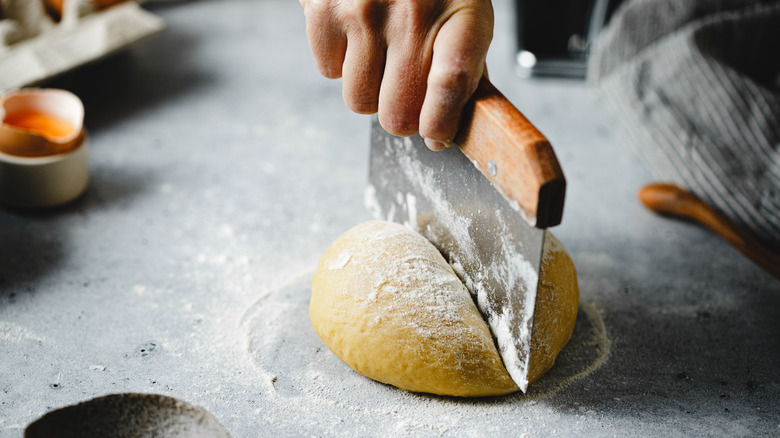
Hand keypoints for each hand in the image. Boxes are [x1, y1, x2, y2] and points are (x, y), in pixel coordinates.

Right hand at [300, 0, 493, 149]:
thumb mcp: (466, 12)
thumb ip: (463, 68)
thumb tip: (445, 129)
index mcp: (460, 13)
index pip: (451, 80)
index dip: (441, 120)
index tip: (436, 136)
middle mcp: (411, 12)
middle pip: (396, 114)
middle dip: (400, 113)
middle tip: (404, 89)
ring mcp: (363, 10)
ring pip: (358, 101)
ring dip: (369, 87)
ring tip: (380, 49)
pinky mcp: (325, 7)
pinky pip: (328, 71)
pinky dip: (341, 61)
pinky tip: (356, 31)